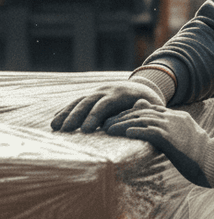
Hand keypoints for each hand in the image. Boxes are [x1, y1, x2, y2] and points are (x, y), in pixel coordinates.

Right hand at [51, 80, 165, 132]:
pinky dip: (65, 111)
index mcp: (121, 93)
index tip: (87, 130)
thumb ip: (147, 107)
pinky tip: (55, 121)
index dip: (95, 116)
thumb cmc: (149, 102)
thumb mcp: (152, 104)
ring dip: (66, 114)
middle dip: (76, 116)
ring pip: (79, 102)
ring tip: (54, 128)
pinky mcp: (91, 98)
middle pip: (88, 102)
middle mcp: (106, 91)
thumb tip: (140, 105)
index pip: (106, 104)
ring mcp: (96, 93)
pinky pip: (76, 103)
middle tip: (65, 130)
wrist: (143, 88)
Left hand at [103, 101, 213, 189]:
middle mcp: (174, 118)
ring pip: (143, 120)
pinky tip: (124, 134)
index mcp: (178, 116)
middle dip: (123, 116)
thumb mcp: (182, 139)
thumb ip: (169, 131)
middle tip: (107, 123)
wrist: (212, 162)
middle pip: (143, 112)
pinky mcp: (170, 138)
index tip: (117, 119)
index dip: (131, 113)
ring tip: (109, 129)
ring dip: (123, 123)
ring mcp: (173, 126)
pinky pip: (149, 131)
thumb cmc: (198, 154)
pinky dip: (135, 131)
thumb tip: (158, 133)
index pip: (149, 109)